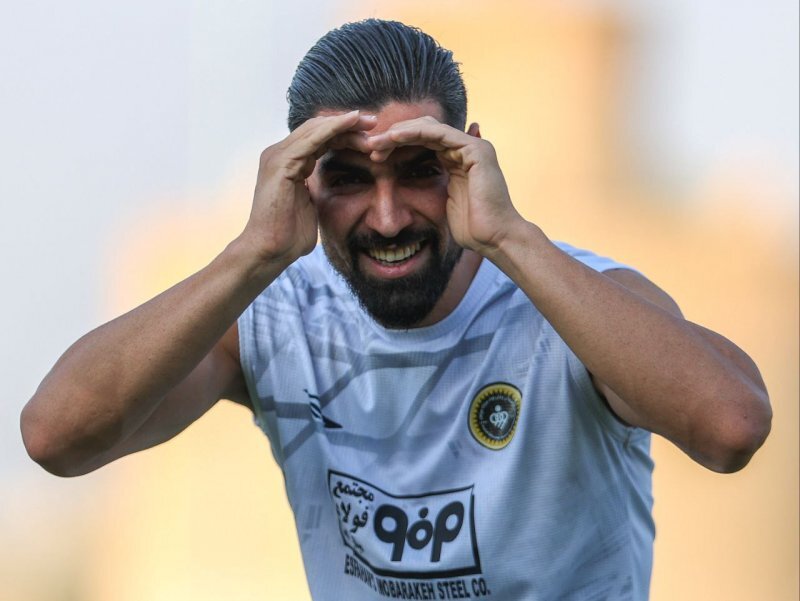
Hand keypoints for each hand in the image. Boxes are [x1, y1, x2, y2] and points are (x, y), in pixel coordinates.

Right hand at [241, 111, 375, 265]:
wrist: (271, 251)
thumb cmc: (289, 236)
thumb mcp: (311, 205)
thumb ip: (317, 190)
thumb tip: (335, 188)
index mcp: (288, 163)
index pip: (318, 139)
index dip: (344, 134)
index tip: (370, 136)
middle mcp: (279, 154)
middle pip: (318, 129)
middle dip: (347, 124)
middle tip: (374, 121)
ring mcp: (277, 157)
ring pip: (316, 129)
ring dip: (345, 124)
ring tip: (370, 121)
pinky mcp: (281, 163)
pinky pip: (312, 139)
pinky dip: (334, 128)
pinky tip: (352, 123)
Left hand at [365, 117, 522, 255]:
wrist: (494, 239)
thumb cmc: (472, 229)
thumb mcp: (442, 204)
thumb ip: (431, 188)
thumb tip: (411, 185)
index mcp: (457, 159)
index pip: (422, 141)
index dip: (396, 145)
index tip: (373, 155)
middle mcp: (466, 148)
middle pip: (423, 130)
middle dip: (394, 136)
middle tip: (369, 146)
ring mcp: (472, 146)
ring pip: (428, 127)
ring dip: (399, 133)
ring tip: (375, 142)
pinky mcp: (475, 149)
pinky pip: (438, 133)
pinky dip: (414, 133)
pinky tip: (393, 138)